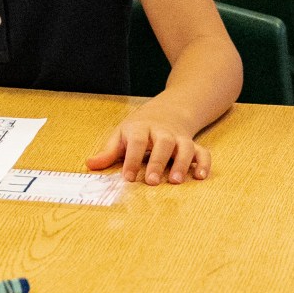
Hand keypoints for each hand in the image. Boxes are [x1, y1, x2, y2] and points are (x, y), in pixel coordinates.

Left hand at [86, 100, 209, 184]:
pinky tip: (200, 176)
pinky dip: (203, 163)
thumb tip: (90, 165)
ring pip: (184, 147)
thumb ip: (108, 152)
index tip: (128, 177)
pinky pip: (202, 151)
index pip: (137, 142)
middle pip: (162, 143)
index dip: (132, 159)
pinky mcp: (192, 144)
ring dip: (182, 164)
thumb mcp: (122, 135)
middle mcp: (162, 132)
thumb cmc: (140, 128)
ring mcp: (179, 138)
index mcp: (141, 128)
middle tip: (152, 182)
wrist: (168, 111)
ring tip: (175, 181)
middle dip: (158, 162)